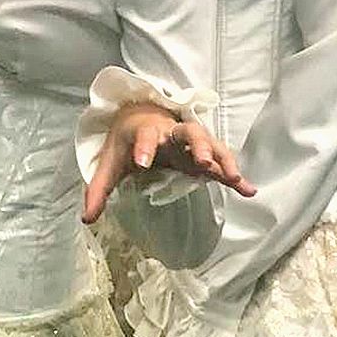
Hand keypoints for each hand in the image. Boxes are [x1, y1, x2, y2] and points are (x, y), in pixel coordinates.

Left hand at [80, 101, 253, 224]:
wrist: (143, 117)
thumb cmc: (127, 142)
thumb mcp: (110, 163)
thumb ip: (99, 190)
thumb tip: (86, 219)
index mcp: (147, 132)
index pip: (145, 136)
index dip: (144, 148)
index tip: (141, 163)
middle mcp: (172, 133)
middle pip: (189, 132)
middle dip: (198, 145)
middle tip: (203, 162)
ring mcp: (191, 142)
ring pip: (211, 144)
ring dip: (222, 159)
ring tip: (234, 178)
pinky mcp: (203, 154)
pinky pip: (222, 162)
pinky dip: (235, 175)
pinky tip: (250, 191)